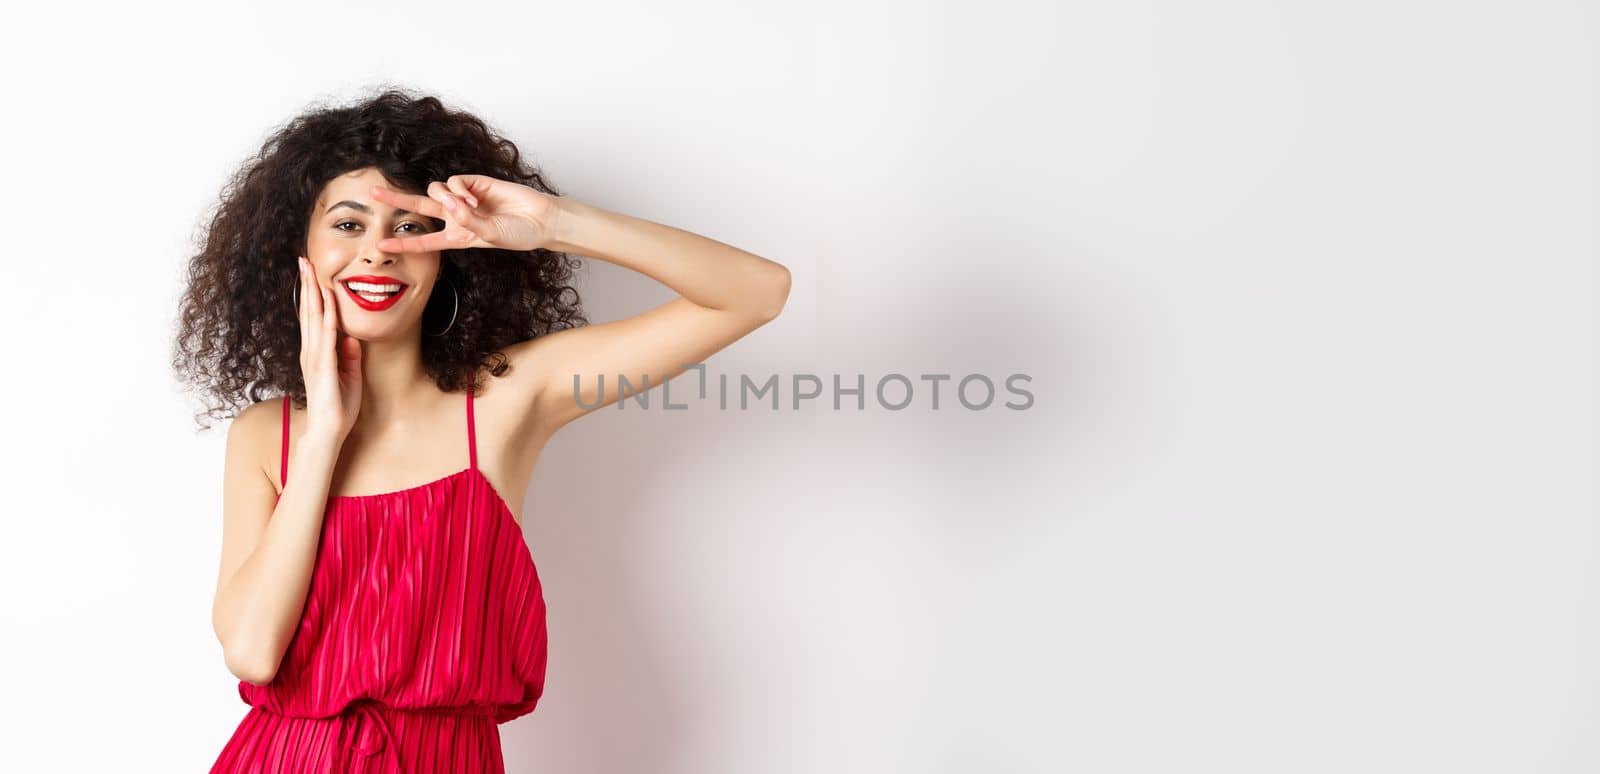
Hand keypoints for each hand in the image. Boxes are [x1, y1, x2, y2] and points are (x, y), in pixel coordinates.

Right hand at [296, 255, 361, 441]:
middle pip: (308, 311)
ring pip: (313, 319)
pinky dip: (326, 320)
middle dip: (307, 285)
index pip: (314, 317)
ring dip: (312, 294)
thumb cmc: (338, 407)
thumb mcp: (349, 376)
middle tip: (303, 260)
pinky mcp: (323, 368)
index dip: (313, 294)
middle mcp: (312, 351)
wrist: (329, 432)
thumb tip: (351, 338)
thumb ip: (349, 357)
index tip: (312, 272)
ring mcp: (315, 358)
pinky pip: (326, 339)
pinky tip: (326, 304)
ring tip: (309, 272)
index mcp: (318, 352)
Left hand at [369, 175, 562, 253]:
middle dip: (395, 200)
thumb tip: (450, 203)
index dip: (403, 242)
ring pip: (436, 191)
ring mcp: (465, 198)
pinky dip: (459, 190)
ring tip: (466, 206)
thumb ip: (468, 221)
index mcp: (458, 236)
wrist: (541, 219)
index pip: (424, 240)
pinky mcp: (475, 182)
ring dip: (445, 198)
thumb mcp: (490, 236)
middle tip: (372, 193)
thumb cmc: (519, 234)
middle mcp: (456, 216)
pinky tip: (473, 198)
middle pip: (418, 207)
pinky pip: (454, 182)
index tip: (380, 246)